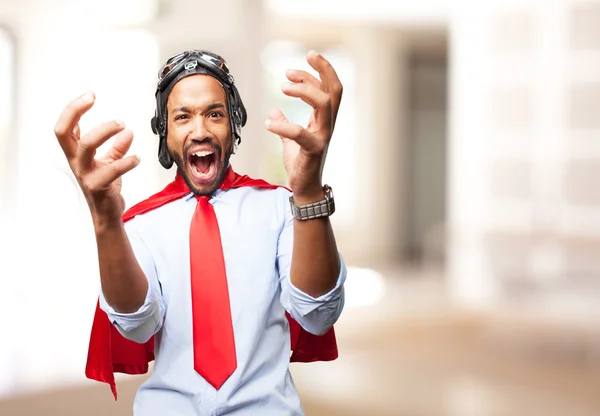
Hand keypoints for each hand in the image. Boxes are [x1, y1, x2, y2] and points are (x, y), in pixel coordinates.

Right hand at [53, 92, 139, 228]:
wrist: (107, 214)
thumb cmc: (105, 186)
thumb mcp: (110, 162)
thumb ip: (117, 147)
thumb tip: (127, 131)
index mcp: (75, 154)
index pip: (64, 128)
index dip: (73, 109)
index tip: (90, 95)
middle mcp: (76, 162)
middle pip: (63, 133)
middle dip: (75, 112)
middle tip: (92, 99)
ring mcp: (85, 174)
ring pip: (86, 147)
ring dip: (104, 132)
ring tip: (123, 126)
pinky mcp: (98, 186)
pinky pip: (111, 170)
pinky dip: (126, 161)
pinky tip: (138, 158)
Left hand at [265, 50, 342, 202]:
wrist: (304, 189)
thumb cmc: (300, 164)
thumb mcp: (289, 141)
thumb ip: (284, 124)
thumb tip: (274, 111)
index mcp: (323, 120)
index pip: (331, 88)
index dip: (323, 70)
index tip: (308, 56)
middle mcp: (327, 125)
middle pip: (334, 91)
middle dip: (323, 70)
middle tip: (303, 59)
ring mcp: (323, 137)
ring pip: (324, 104)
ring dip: (305, 90)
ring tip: (283, 86)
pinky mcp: (313, 150)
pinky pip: (300, 133)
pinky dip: (283, 125)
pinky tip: (268, 123)